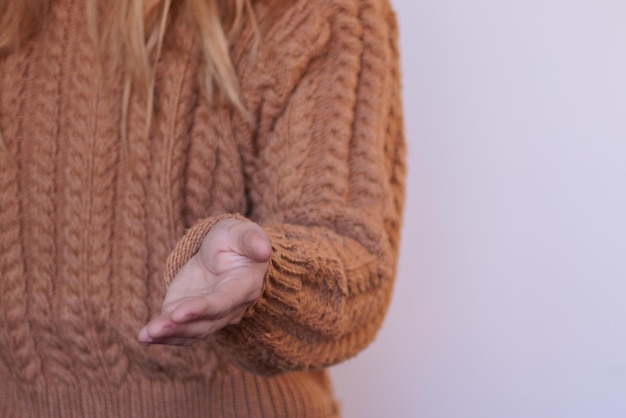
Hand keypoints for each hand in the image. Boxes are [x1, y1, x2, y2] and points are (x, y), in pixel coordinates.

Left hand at [137, 218, 270, 345]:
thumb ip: (253, 240)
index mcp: (244, 286)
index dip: (204, 308)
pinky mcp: (189, 314)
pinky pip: (177, 331)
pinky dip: (160, 337)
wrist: (225, 251)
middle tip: (155, 329)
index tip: (180, 312)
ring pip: (191, 331)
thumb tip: (264, 251)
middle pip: (205, 322)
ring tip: (145, 335)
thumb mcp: (243, 233)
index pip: (224, 301)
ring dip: (168, 335)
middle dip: (180, 327)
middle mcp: (229, 308)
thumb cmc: (237, 240)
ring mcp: (208, 315)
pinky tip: (143, 338)